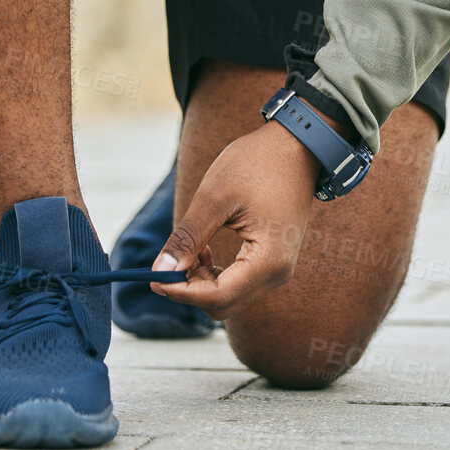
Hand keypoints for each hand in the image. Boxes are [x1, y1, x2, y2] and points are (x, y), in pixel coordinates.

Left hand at [151, 120, 320, 318]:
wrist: (297, 145)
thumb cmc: (257, 164)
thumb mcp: (214, 198)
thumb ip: (187, 238)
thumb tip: (161, 273)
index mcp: (268, 260)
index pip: (218, 297)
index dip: (181, 292)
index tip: (153, 277)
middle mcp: (278, 273)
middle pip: (224, 304)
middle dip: (190, 289)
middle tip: (168, 262)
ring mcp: (278, 268)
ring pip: (230, 296)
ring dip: (201, 281)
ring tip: (190, 248)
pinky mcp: (273, 261)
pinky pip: (239, 283)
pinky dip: (215, 274)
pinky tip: (204, 249)